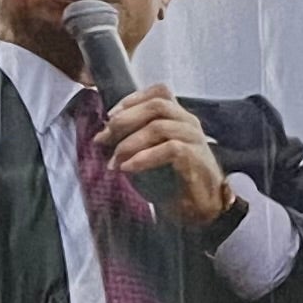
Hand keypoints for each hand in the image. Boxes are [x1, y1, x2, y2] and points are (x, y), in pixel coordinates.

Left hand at [99, 85, 231, 225]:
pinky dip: (144, 158)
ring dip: (130, 143)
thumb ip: (131, 141)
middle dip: (125, 120)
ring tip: (114, 161)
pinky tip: (128, 168)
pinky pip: (169, 149)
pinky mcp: (196, 158)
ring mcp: (194, 139)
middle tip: (104, 139)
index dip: (132, 99)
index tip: (109, 116)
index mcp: (178, 117)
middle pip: (156, 105)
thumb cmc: (173, 183)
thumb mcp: (147, 155)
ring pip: (159, 126)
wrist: (199, 210)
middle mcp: (188, 123)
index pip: (159, 92)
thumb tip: (103, 135)